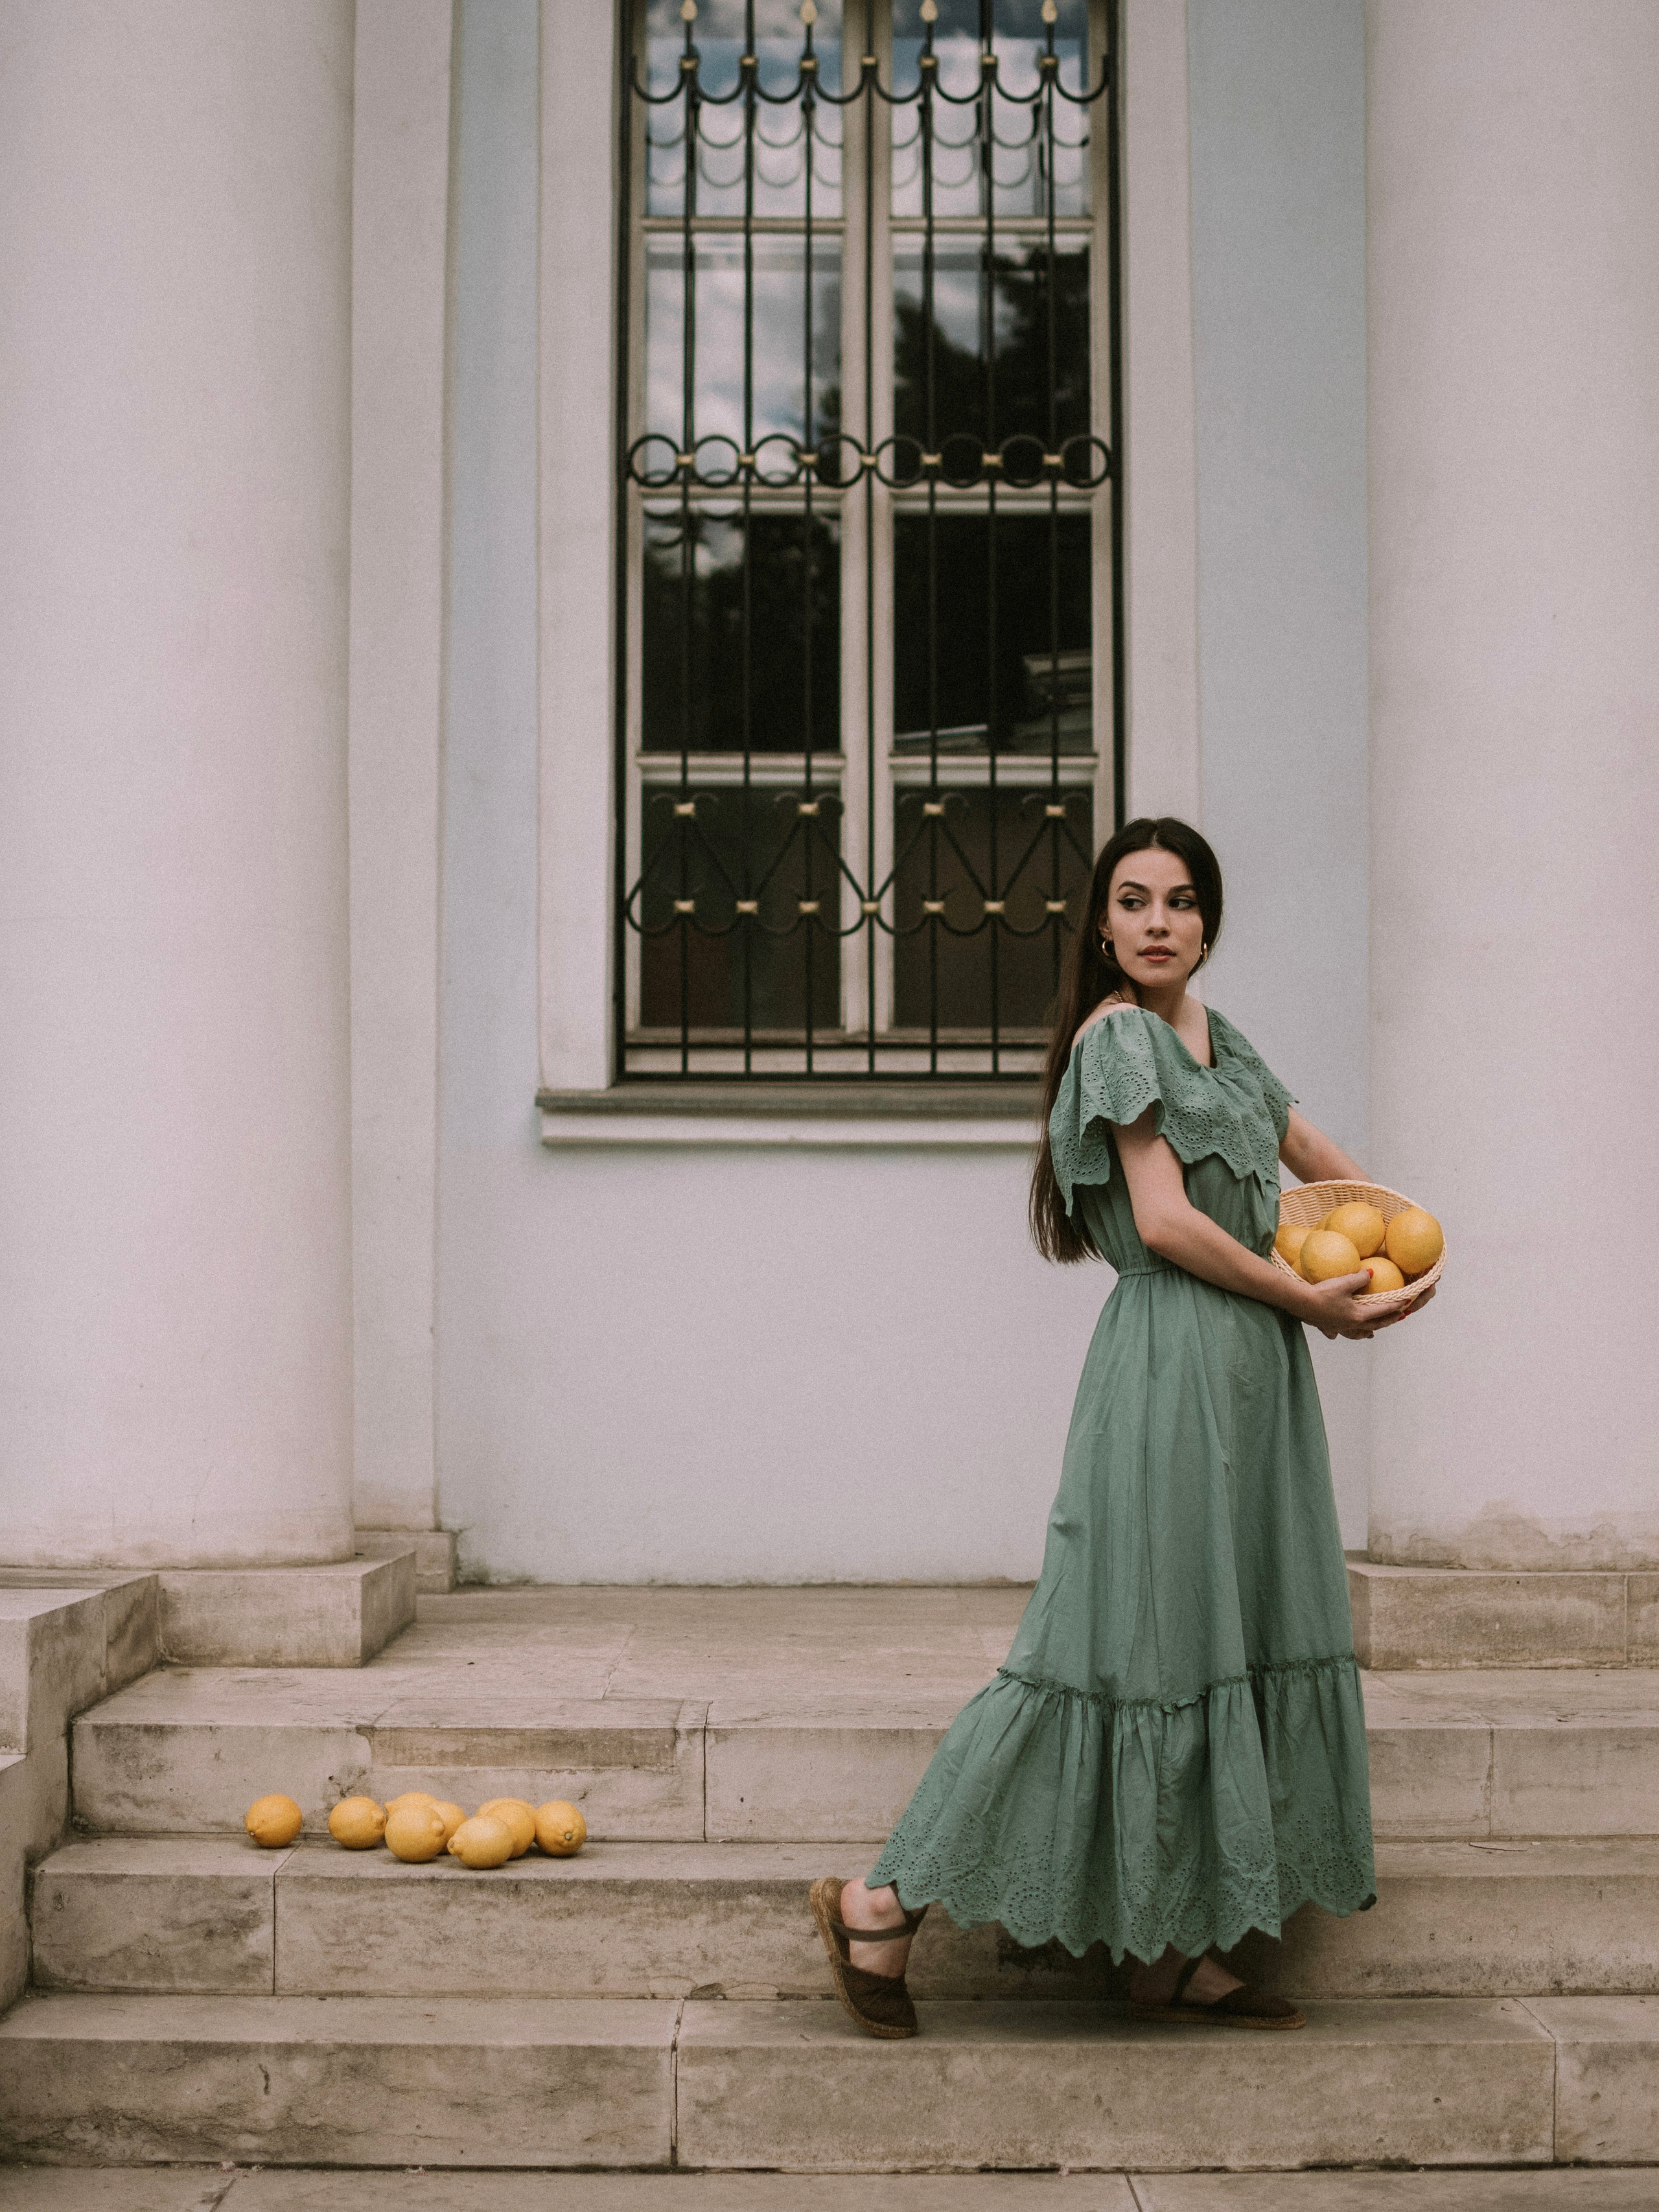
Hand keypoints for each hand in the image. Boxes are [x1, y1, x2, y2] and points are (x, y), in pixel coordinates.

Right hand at [1301, 1272, 1437, 1341]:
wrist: (1299, 1302)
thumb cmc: (1322, 1292)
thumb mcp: (1344, 1282)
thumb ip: (1359, 1278)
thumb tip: (1371, 1273)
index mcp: (1358, 1314)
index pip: (1382, 1310)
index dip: (1395, 1306)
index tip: (1406, 1303)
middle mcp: (1350, 1324)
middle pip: (1374, 1324)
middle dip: (1387, 1321)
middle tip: (1398, 1317)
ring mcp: (1338, 1328)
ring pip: (1356, 1334)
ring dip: (1366, 1333)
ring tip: (1371, 1334)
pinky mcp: (1326, 1327)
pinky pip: (1336, 1333)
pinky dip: (1341, 1334)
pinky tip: (1336, 1334)